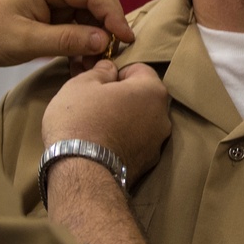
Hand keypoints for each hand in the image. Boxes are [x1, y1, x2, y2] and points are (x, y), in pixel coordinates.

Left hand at [0, 0, 133, 67]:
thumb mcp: (26, 41)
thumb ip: (66, 40)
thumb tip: (104, 41)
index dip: (113, 16)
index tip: (126, 40)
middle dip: (108, 26)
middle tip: (116, 54)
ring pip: (90, 13)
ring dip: (96, 37)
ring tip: (94, 65)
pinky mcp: (52, 9)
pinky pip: (78, 22)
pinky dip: (83, 41)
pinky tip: (81, 62)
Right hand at [43, 60, 170, 183]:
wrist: (81, 174)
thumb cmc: (81, 120)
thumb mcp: (82, 84)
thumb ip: (101, 71)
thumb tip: (109, 69)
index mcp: (152, 91)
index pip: (138, 69)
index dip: (116, 72)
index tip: (98, 83)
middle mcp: (163, 117)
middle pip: (142, 97)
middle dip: (121, 97)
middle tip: (94, 103)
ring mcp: (157, 144)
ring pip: (139, 121)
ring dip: (123, 119)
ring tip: (96, 126)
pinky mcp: (147, 166)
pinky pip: (135, 143)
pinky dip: (122, 140)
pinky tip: (102, 144)